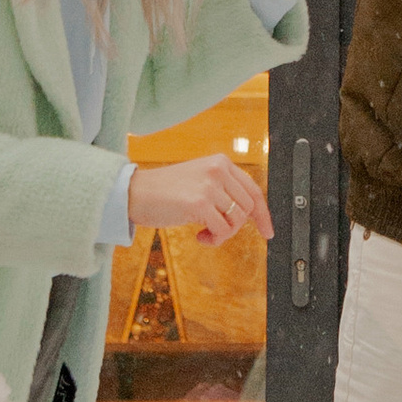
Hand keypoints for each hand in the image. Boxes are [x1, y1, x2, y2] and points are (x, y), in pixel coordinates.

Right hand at [130, 152, 273, 243]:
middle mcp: (218, 170)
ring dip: (223, 234)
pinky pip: (222, 230)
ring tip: (205, 233)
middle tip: (215, 231)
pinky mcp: (200, 203)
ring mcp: (209, 185)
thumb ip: (223, 189)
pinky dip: (214, 239)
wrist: (133, 193)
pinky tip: (199, 236)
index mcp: (220, 162)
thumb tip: (248, 213)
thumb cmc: (163, 191)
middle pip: (247, 208)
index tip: (267, 231)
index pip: (253, 190)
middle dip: (235, 226)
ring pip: (236, 220)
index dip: (263, 214)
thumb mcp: (199, 180)